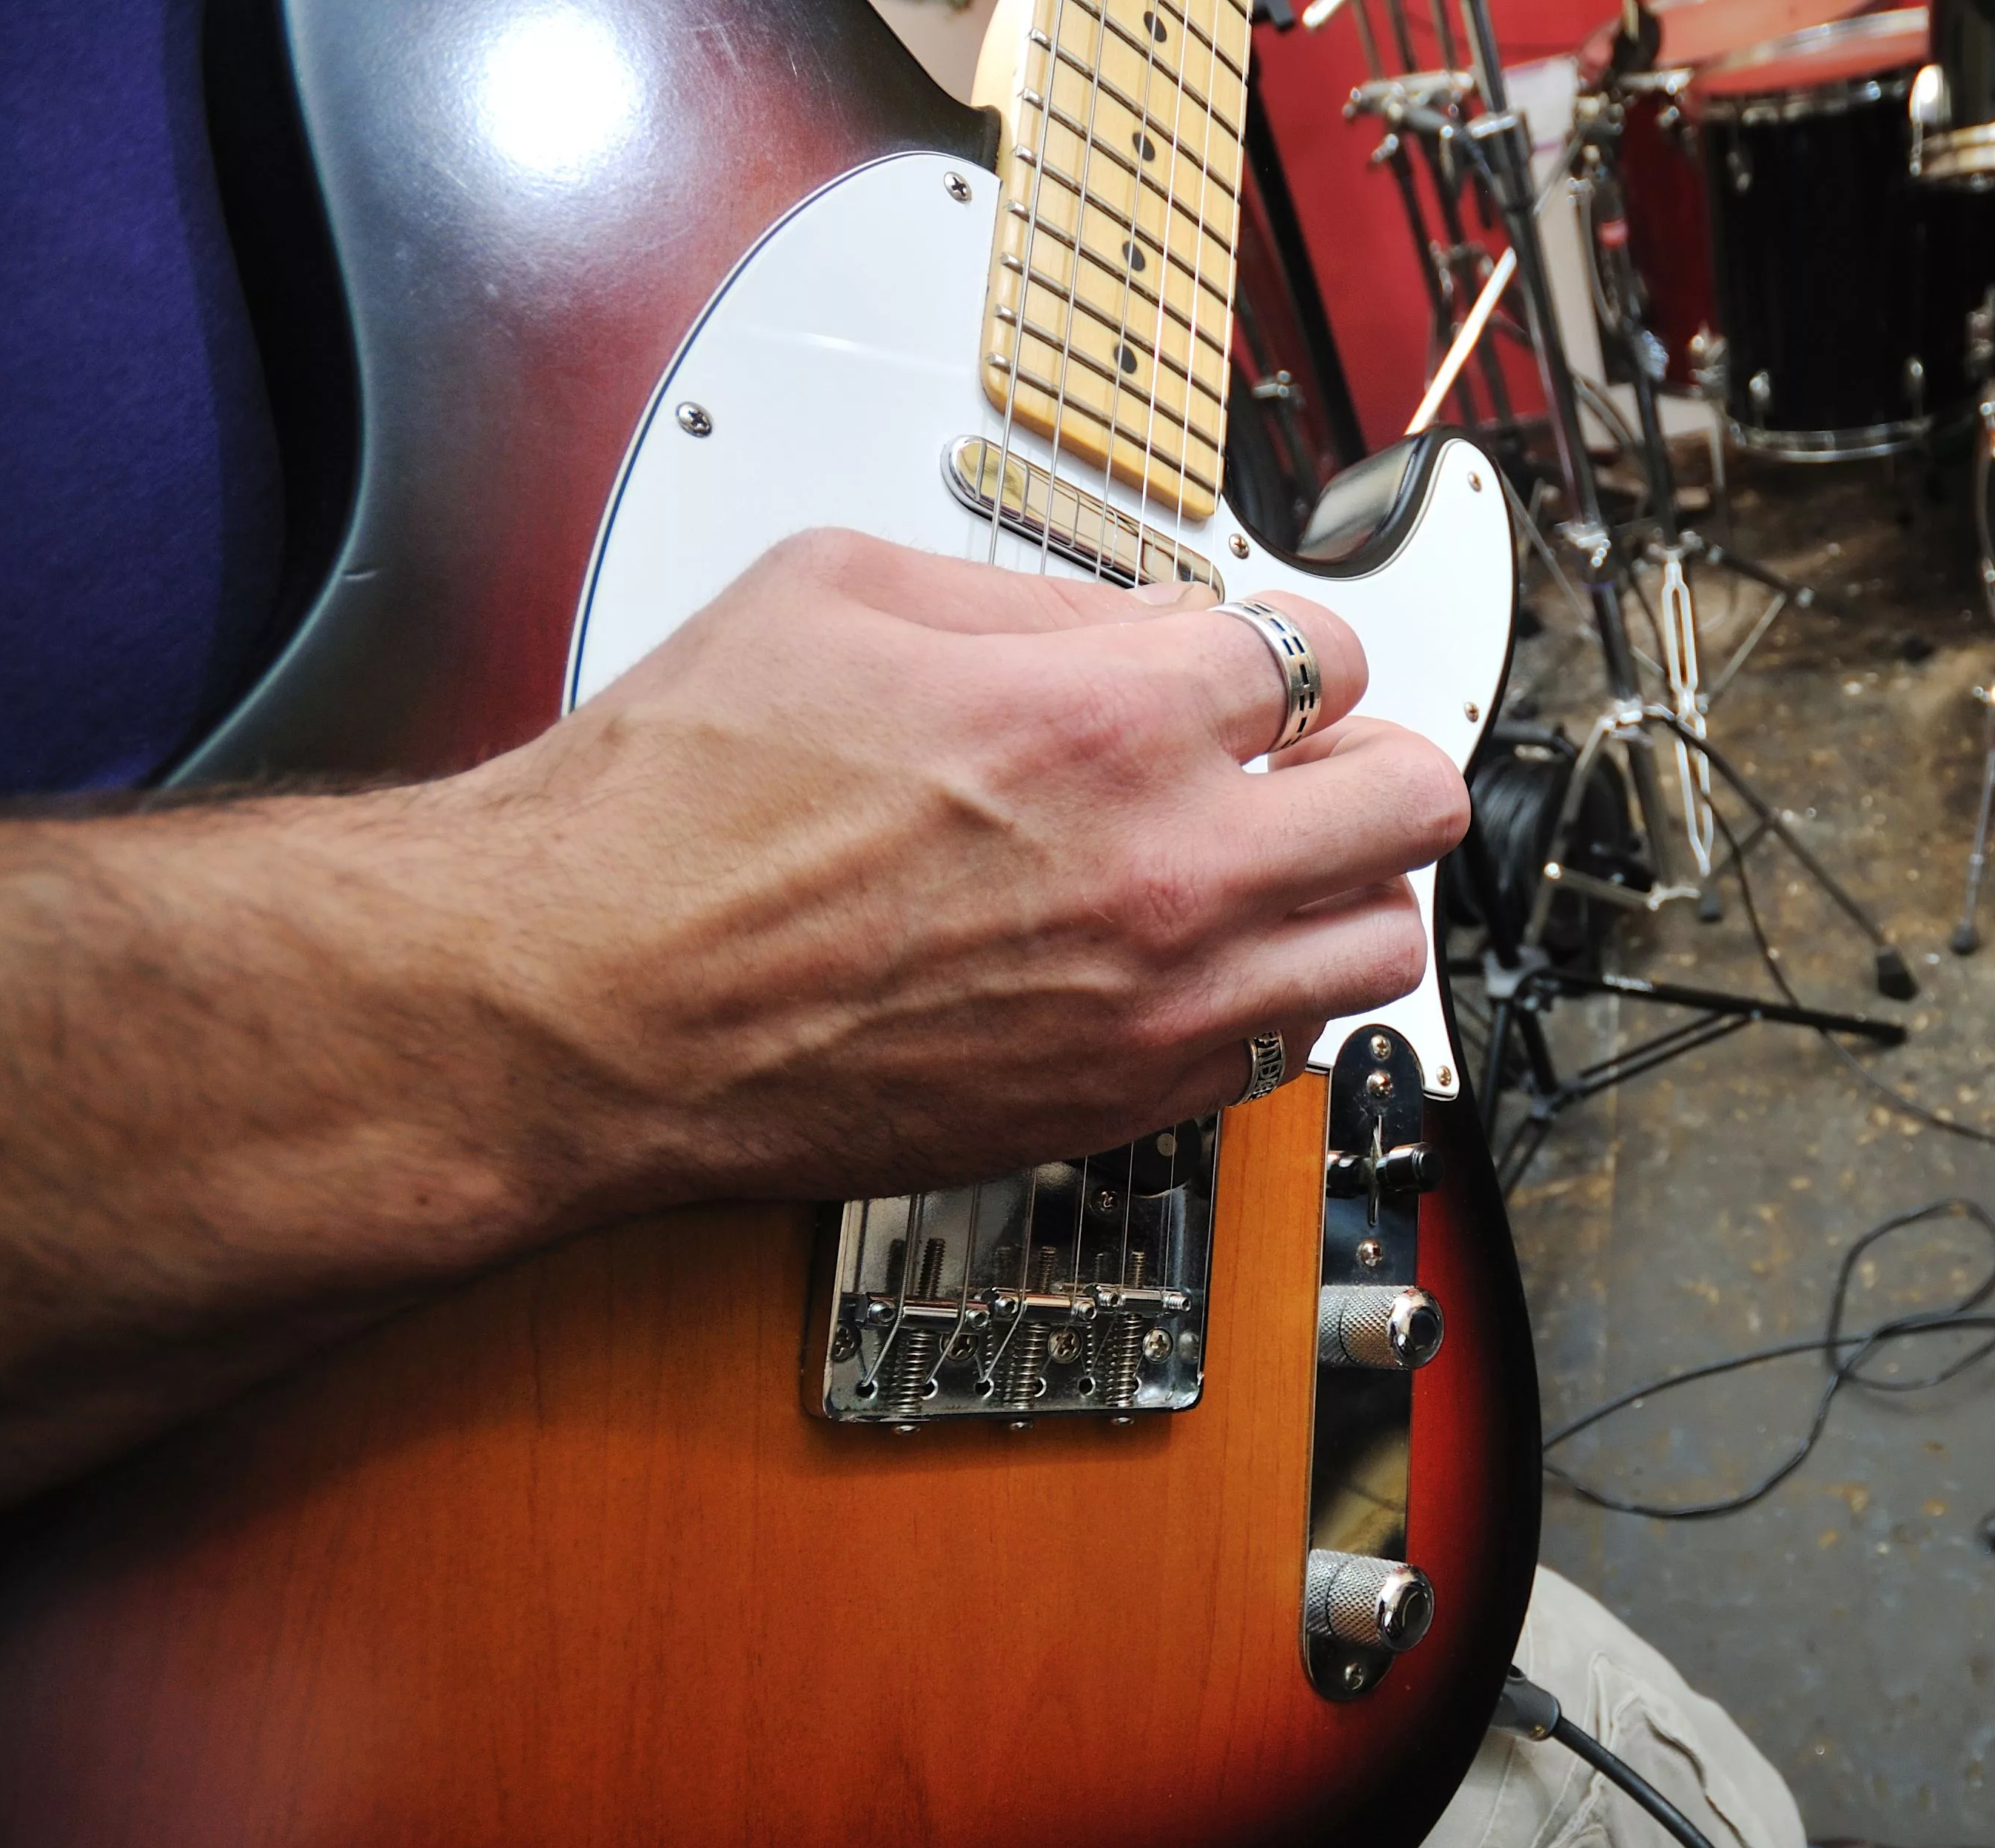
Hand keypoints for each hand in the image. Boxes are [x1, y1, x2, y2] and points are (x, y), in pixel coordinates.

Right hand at [422, 528, 1467, 1206]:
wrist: (581, 1007)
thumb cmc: (668, 813)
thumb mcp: (834, 591)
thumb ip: (1031, 595)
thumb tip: (1141, 617)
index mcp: (1105, 720)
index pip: (1328, 656)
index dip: (1295, 645)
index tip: (1262, 662)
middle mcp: (1163, 872)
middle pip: (1412, 801)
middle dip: (1369, 755)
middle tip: (1308, 753)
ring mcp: (1153, 1008)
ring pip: (1380, 947)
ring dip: (1343, 888)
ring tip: (1270, 862)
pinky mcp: (1115, 1108)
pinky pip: (1284, 1054)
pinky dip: (1271, 997)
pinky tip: (1197, 958)